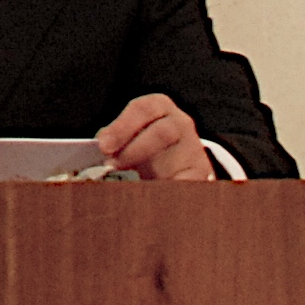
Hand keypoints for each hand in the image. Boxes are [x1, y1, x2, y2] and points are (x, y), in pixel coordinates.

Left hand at [97, 93, 216, 180]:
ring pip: (174, 161)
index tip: (103, 146)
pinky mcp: (202, 174)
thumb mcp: (129, 135)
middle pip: (162, 133)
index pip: (142, 109)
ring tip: (130, 185)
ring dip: (149, 174)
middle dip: (133, 151)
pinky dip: (167, 191)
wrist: (178, 161)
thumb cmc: (144, 145)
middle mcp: (180, 123)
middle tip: (112, 167)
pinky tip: (152, 197)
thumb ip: (114, 139)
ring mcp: (194, 148)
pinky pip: (186, 184)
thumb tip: (102, 147)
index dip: (121, 127)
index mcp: (159, 106)